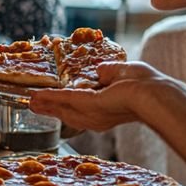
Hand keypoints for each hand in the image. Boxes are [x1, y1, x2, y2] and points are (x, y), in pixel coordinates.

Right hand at [28, 62, 165, 130]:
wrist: (154, 93)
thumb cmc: (146, 83)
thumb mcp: (123, 73)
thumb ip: (109, 72)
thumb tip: (99, 70)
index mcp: (107, 107)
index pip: (82, 107)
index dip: (66, 103)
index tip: (53, 100)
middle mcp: (98, 116)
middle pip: (68, 113)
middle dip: (50, 108)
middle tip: (33, 103)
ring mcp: (92, 113)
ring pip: (63, 109)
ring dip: (46, 104)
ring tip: (31, 100)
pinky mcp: (88, 105)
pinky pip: (64, 100)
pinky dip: (49, 98)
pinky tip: (37, 95)